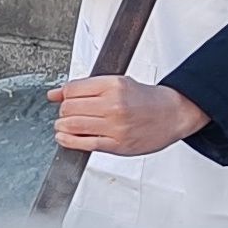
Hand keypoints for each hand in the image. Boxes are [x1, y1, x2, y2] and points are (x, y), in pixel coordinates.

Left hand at [48, 76, 205, 157]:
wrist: (173, 114)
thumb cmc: (146, 99)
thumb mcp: (117, 83)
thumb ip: (85, 87)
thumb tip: (54, 94)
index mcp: (113, 85)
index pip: (72, 89)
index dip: (63, 95)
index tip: (63, 99)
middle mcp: (114, 105)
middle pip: (70, 108)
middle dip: (63, 112)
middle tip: (65, 114)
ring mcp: (115, 126)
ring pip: (73, 125)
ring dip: (62, 126)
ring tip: (63, 125)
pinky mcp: (117, 145)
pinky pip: (85, 143)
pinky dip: (68, 141)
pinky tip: (65, 137)